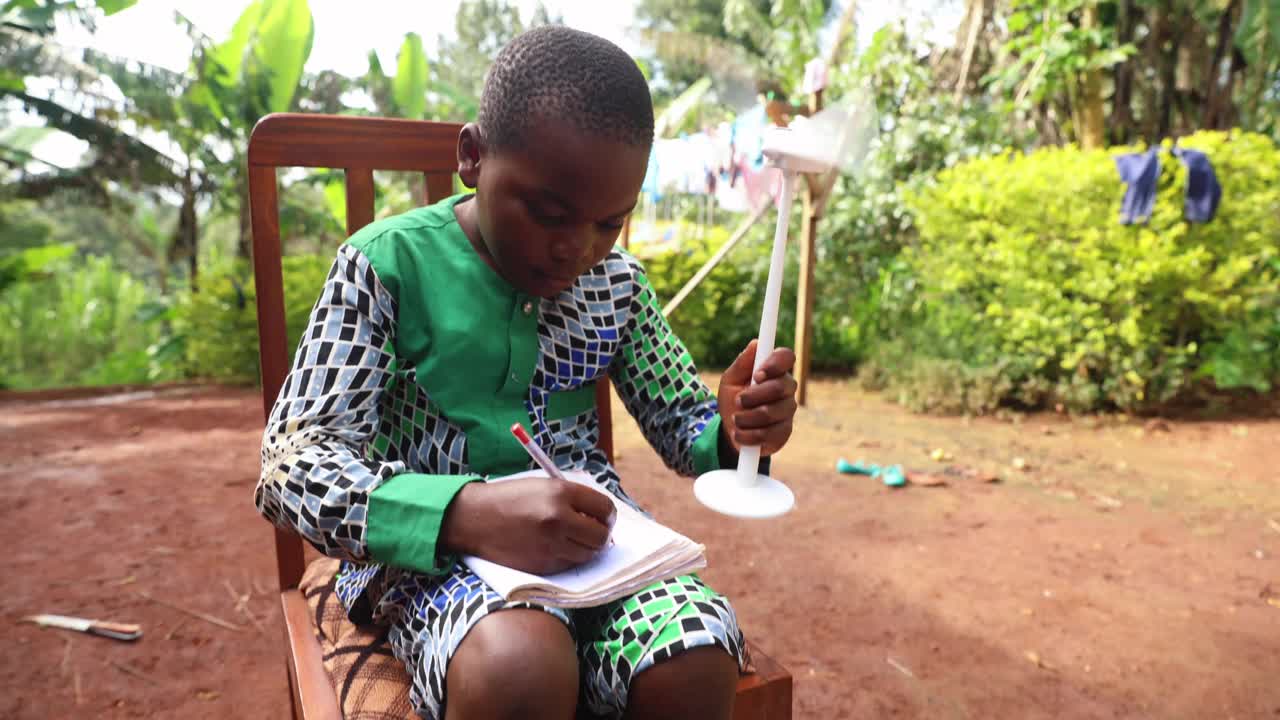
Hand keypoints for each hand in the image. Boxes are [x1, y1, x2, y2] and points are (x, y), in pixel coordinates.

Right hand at [441, 477, 615, 574]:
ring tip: (573, 538)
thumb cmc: (510, 498)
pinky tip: (554, 546)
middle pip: (601, 536)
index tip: (603, 516)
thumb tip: (603, 515)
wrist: (474, 518)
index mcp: (560, 493)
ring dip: (586, 548)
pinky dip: (568, 557)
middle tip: (592, 530)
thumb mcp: (544, 485)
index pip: (605, 508)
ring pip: (588, 554)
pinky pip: (569, 564)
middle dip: (601, 534)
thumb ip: (574, 498)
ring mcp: (550, 545)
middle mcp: (558, 519)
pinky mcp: (541, 565)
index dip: (607, 514)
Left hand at [717, 340, 797, 455]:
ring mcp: (787, 410)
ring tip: (735, 420)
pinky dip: (749, 435)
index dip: (775, 364)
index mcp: (775, 370)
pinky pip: (770, 433)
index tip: (757, 375)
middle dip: (754, 396)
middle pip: (781, 387)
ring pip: (772, 412)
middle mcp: (786, 388)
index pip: (787, 357)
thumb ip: (742, 363)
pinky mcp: (784, 432)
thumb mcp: (730, 380)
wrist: (731, 430)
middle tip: (738, 401)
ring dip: (747, 418)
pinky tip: (740, 434)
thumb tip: (755, 343)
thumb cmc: (732, 399)